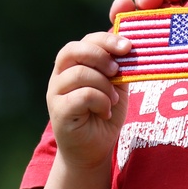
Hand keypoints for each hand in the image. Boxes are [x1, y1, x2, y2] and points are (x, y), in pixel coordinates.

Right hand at [46, 32, 131, 168]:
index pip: (86, 40)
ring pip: (80, 73)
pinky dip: (101, 101)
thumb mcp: (117, 84)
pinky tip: (105, 112)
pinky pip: (82, 95)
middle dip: (101, 56)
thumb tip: (131, 44)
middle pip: (74, 50)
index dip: (106, 39)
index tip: (127, 47)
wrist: (94, 148)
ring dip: (104, 86)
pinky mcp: (58, 111)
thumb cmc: (105, 111)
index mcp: (75, 64)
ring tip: (113, 99)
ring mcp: (56, 93)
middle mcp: (60, 75)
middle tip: (117, 71)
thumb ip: (120, 64)